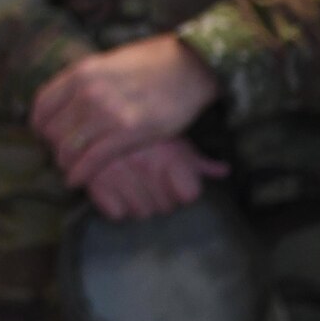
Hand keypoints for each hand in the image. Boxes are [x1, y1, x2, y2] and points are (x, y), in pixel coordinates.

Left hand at [30, 34, 219, 187]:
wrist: (189, 66)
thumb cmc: (150, 62)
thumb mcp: (107, 63)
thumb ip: (85, 81)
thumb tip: (66, 99)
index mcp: (80, 73)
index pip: (42, 105)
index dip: (39, 125)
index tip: (44, 135)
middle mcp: (88, 92)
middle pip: (53, 129)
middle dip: (53, 147)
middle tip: (59, 155)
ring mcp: (108, 112)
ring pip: (69, 147)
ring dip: (65, 163)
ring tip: (68, 169)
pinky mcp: (130, 132)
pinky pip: (94, 159)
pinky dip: (80, 173)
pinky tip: (76, 179)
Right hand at [84, 136, 227, 220]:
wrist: (98, 107)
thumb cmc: (142, 124)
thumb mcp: (173, 136)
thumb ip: (198, 159)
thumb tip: (225, 171)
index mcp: (168, 154)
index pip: (189, 195)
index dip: (182, 188)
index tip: (173, 179)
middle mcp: (145, 166)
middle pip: (165, 207)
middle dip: (160, 197)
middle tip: (149, 181)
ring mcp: (119, 174)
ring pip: (142, 212)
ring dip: (139, 203)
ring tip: (132, 185)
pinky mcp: (95, 181)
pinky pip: (116, 213)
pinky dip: (114, 205)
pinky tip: (114, 189)